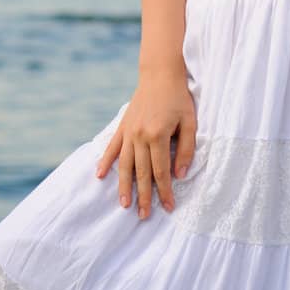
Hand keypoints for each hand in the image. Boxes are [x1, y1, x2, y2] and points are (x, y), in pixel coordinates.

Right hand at [94, 68, 197, 219]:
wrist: (159, 73)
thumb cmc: (178, 98)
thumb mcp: (190, 122)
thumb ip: (187, 149)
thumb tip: (180, 175)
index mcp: (158, 135)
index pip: (161, 171)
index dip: (165, 191)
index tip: (168, 207)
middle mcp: (139, 136)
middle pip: (141, 173)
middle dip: (144, 196)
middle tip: (144, 216)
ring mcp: (128, 131)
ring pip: (124, 165)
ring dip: (123, 186)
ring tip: (124, 205)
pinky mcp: (122, 126)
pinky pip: (112, 147)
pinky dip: (105, 161)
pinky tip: (99, 175)